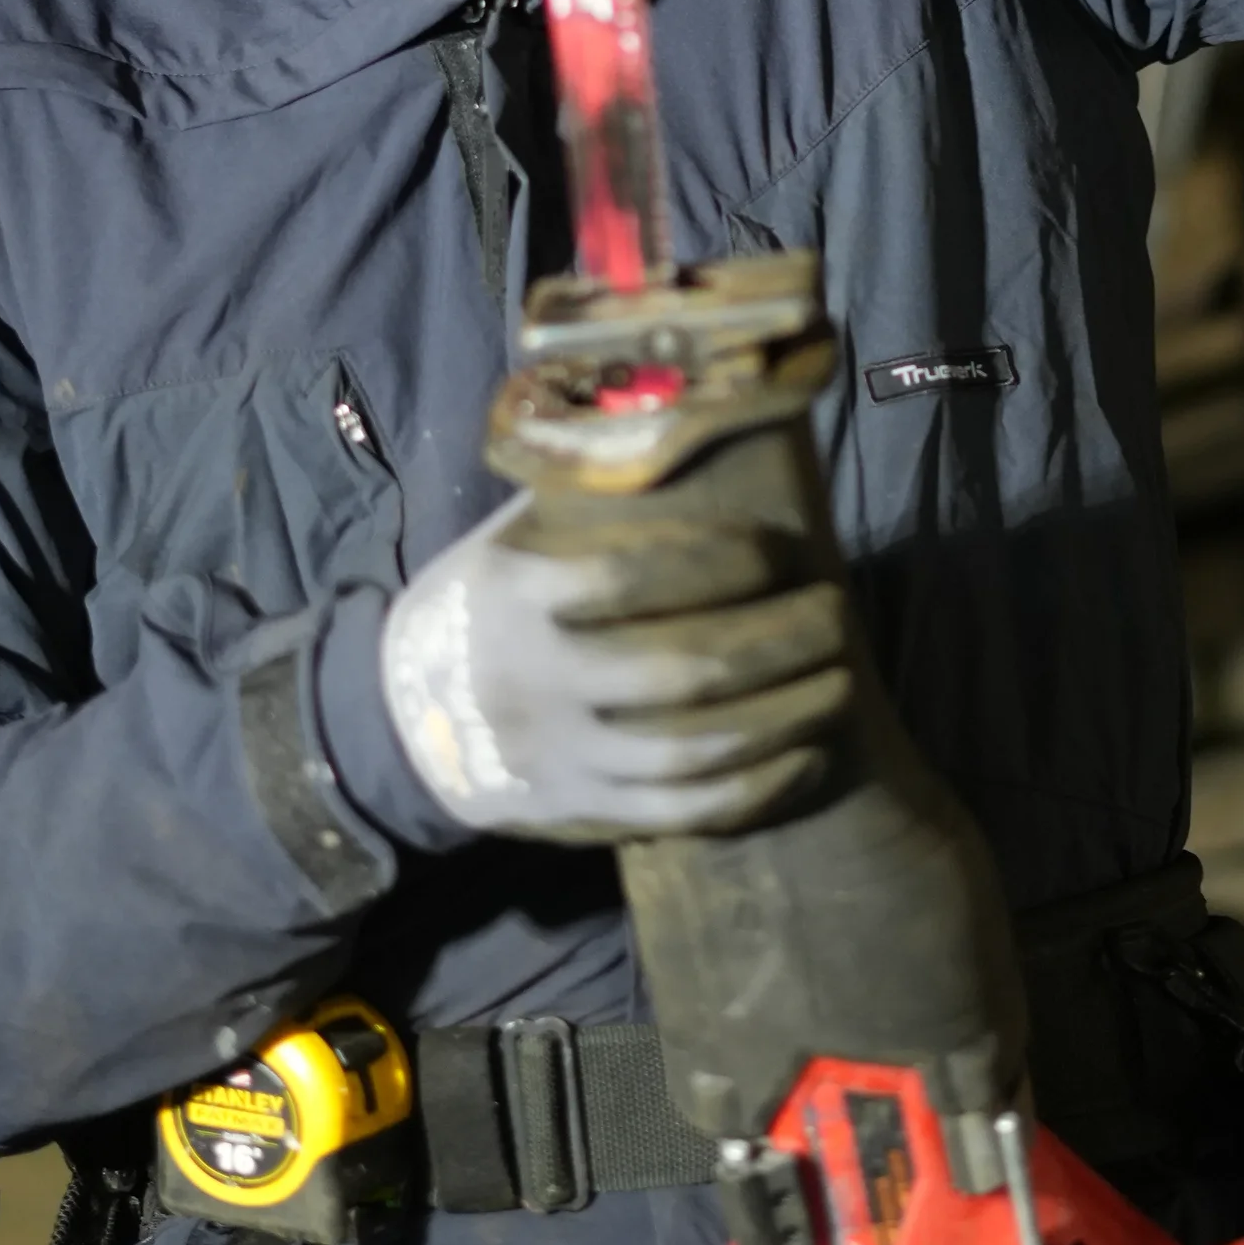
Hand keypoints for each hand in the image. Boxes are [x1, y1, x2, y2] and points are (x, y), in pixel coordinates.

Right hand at [378, 496, 851, 842]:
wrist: (400, 722)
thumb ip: (586, 500)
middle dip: (778, 642)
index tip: (783, 550)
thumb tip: (691, 430)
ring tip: (842, 680)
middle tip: (836, 610)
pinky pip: (680, 814)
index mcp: (517, 597)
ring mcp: (561, 758)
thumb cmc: (484, 606)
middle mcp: (538, 682)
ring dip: (782, 717)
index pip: (631, 577)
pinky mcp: (581, 813)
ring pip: (690, 752)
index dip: (722, 563)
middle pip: (680, 673)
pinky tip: (808, 757)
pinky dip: (753, 790)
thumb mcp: (511, 540)